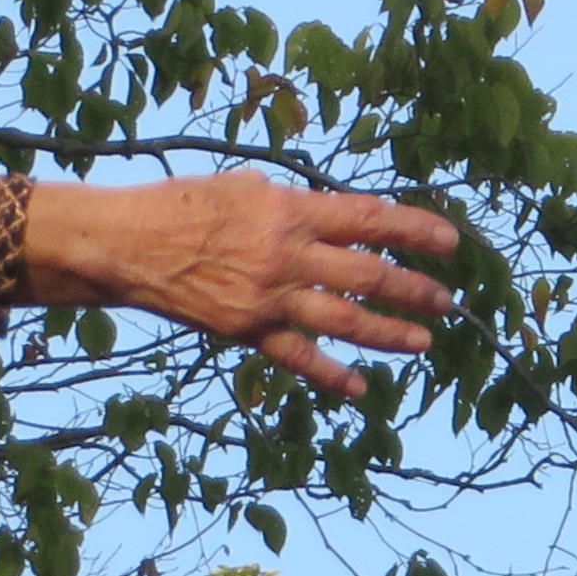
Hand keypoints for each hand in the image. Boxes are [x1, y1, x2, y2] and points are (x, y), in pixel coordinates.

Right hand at [18, 171, 460, 400]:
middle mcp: (286, 255)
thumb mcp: (243, 187)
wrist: (126, 245)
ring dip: (390, 333)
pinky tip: (359, 388)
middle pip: (368, 274)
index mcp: (289, 211)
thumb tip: (333, 214)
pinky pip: (298, 357)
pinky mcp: (247, 331)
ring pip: (345, 320)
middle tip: (448, 299)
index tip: (450, 241)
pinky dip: (330, 374)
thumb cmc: (181, 205)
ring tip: (424, 340)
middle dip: (415, 288)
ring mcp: (269, 298)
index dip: (414, 231)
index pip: (369, 219)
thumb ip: (292, 204)